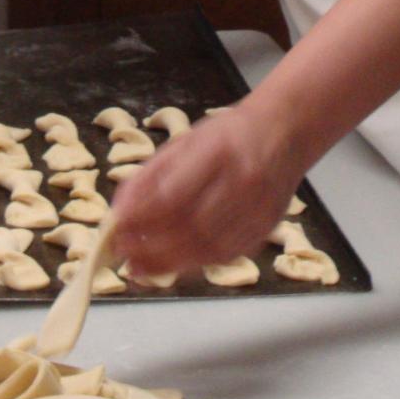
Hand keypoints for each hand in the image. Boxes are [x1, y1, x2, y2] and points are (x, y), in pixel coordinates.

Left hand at [111, 101, 305, 277]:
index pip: (172, 194)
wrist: (283, 131)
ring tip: (140, 267)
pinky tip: (173, 265)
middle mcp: (243, 180)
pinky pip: (226, 256)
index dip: (141, 219)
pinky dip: (195, 264)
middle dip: (151, 248)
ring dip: (168, 264)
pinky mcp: (266, 227)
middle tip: (123, 257)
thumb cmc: (229, 135)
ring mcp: (259, 207)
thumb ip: (151, 176)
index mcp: (218, 150)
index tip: (115, 231)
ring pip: (208, 248)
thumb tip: (119, 213)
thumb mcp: (185, 142)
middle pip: (190, 227)